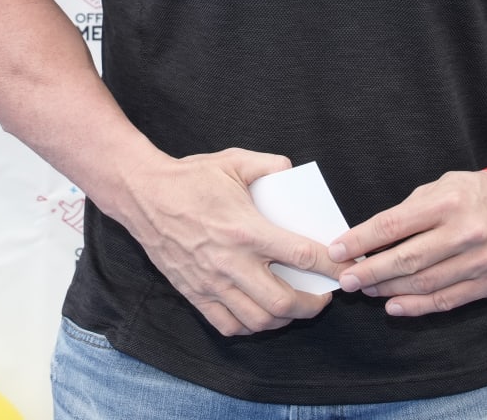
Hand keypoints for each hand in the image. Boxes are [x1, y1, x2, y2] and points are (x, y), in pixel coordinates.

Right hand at [121, 148, 346, 336]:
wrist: (143, 195)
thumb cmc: (190, 178)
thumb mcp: (233, 160)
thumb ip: (269, 165)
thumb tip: (293, 171)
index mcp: (246, 229)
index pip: (301, 255)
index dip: (330, 267)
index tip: (344, 270)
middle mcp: (231, 261)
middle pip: (282, 300)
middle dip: (311, 305)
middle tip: (323, 297)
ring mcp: (211, 282)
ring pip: (257, 320)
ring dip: (283, 319)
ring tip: (294, 308)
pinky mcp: (194, 293)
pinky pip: (228, 325)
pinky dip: (250, 327)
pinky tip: (260, 316)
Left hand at [329, 169, 486, 316]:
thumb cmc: (472, 193)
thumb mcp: (438, 188)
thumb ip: (406, 213)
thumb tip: (369, 239)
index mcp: (447, 202)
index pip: (393, 224)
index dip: (361, 240)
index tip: (338, 250)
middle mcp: (464, 232)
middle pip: (406, 259)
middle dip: (369, 271)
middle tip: (345, 278)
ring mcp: (478, 260)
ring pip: (423, 283)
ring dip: (388, 290)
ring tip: (366, 289)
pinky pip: (445, 300)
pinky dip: (416, 307)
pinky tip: (394, 305)